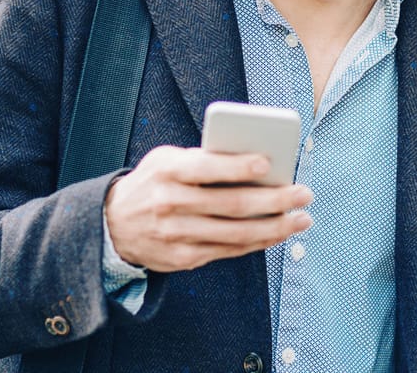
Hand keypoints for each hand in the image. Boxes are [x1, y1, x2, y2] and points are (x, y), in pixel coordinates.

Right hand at [105, 145, 312, 271]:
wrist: (113, 224)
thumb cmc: (153, 182)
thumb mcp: (166, 159)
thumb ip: (202, 158)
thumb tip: (256, 164)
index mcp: (168, 171)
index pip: (207, 167)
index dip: (238, 166)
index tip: (269, 162)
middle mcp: (171, 204)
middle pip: (232, 204)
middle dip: (274, 200)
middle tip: (304, 193)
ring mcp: (177, 235)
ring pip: (236, 233)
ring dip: (275, 227)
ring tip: (302, 218)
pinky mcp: (183, 258)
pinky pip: (229, 251)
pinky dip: (258, 242)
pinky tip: (278, 233)